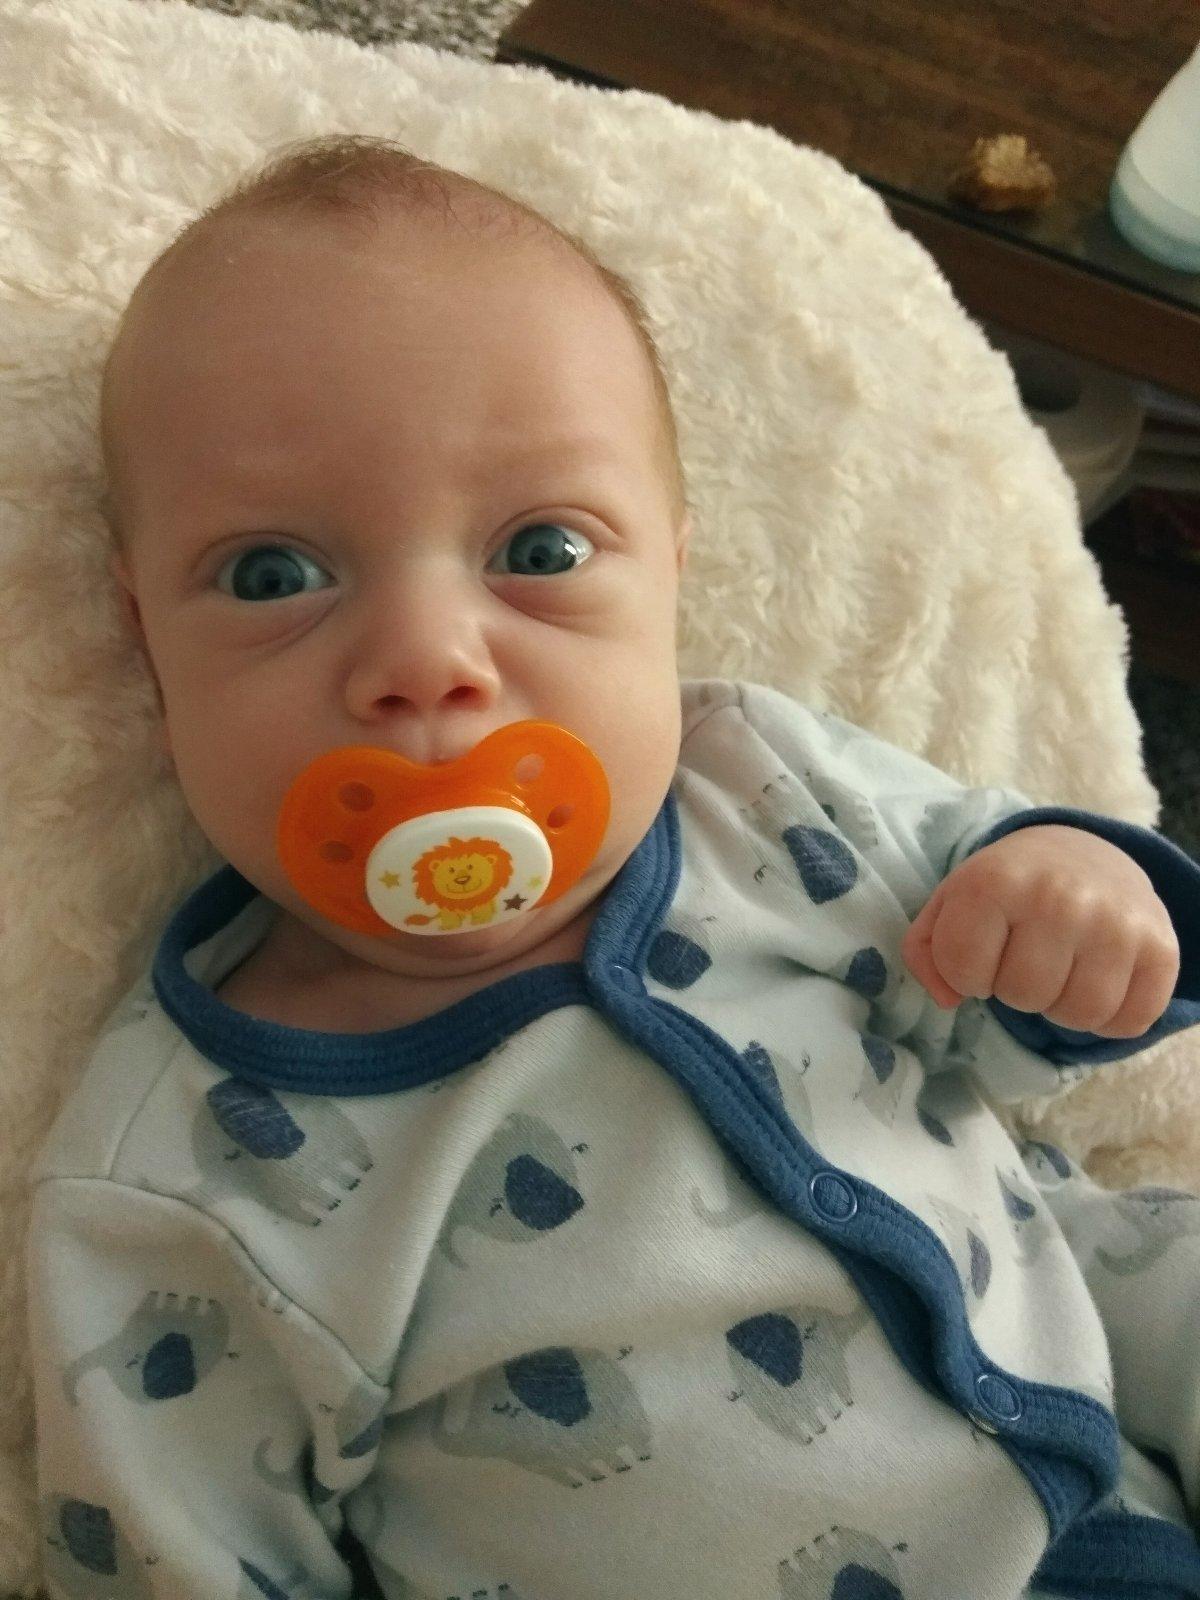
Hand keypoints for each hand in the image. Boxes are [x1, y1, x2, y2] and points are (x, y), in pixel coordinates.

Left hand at [900, 825, 1179, 1037]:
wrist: (1083, 852)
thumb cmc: (1007, 888)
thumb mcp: (951, 902)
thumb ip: (925, 951)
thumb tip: (948, 998)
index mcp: (995, 882)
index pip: (964, 972)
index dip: (968, 973)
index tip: (984, 949)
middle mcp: (1058, 897)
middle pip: (1024, 996)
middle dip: (1016, 988)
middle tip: (1026, 957)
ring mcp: (1115, 921)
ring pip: (1079, 1014)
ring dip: (1062, 1005)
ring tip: (1060, 969)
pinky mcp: (1160, 947)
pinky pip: (1129, 1022)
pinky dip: (1111, 1017)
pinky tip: (1098, 982)